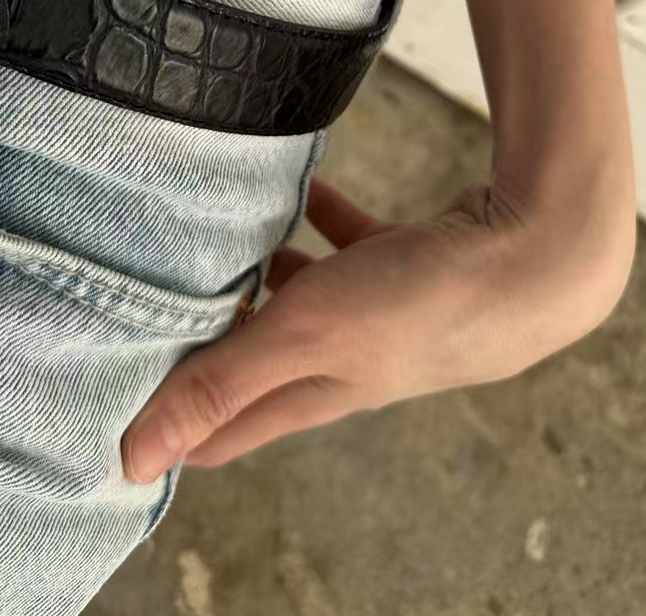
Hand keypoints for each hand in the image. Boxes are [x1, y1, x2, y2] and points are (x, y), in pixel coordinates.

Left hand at [120, 167, 634, 483]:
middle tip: (148, 291)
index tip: (109, 391)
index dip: (169, 424)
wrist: (536, 255)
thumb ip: (221, 383)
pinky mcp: (410, 265)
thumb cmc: (419, 303)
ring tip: (217, 236)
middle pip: (254, 360)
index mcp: (311, 393)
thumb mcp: (302, 338)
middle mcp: (342, 362)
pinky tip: (302, 186)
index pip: (221, 428)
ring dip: (262, 276)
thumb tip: (132, 458)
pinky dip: (322, 220)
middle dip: (206, 338)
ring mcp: (379, 314)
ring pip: (301, 300)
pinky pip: (350, 243)